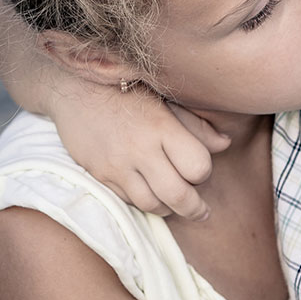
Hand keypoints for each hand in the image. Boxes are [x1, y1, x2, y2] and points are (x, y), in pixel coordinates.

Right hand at [51, 85, 229, 220]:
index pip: (197, 166)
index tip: (201, 170)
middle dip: (195, 208)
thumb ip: (196, 125)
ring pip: (151, 204)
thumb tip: (225, 144)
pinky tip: (151, 194)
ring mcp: (117, 165)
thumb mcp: (166, 99)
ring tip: (176, 204)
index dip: (204, 172)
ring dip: (168, 209)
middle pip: (177, 195)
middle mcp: (140, 149)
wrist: (75, 88)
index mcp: (162, 127)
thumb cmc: (128, 89)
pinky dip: (143, 202)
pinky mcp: (100, 174)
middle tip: (202, 212)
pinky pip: (127, 200)